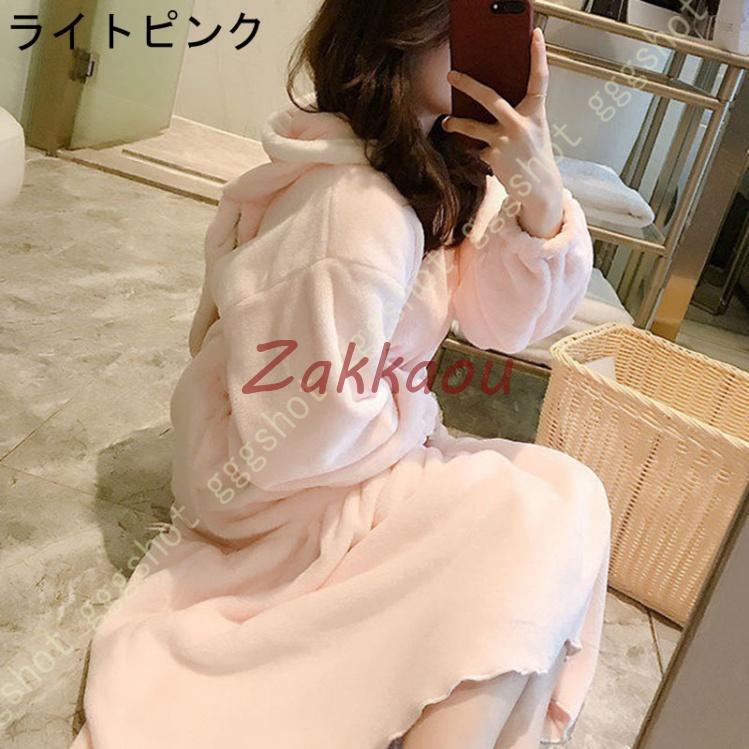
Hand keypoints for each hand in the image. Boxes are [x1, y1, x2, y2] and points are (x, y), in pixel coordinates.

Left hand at [443, 28, 563, 239]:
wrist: (538, 186)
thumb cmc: (533, 153)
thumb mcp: (534, 128)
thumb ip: (519, 112)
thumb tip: (488, 100)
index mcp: (536, 113)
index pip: (540, 80)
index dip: (539, 56)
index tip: (536, 35)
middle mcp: (521, 124)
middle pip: (490, 98)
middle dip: (467, 85)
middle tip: (452, 75)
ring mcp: (505, 140)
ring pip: (472, 126)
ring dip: (455, 123)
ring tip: (447, 122)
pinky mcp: (493, 156)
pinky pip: (477, 148)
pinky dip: (477, 150)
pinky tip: (485, 156)